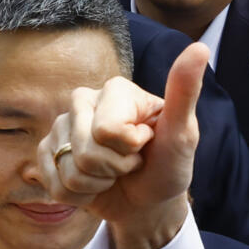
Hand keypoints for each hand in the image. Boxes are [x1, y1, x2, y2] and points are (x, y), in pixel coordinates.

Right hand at [37, 43, 207, 248]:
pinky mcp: (47, 153)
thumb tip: (201, 48)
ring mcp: (61, 126)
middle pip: (85, 150)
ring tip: (114, 175)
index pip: (107, 130)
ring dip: (98, 184)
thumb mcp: (184, 133)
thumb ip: (186, 92)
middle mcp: (84, 100)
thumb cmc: (169, 165)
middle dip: (114, 169)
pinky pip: (55, 186)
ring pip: (69, 171)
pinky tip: (96, 185)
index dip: (129, 151)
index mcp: (115, 89)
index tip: (146, 145)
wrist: (151, 201)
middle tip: (131, 164)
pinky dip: (81, 196)